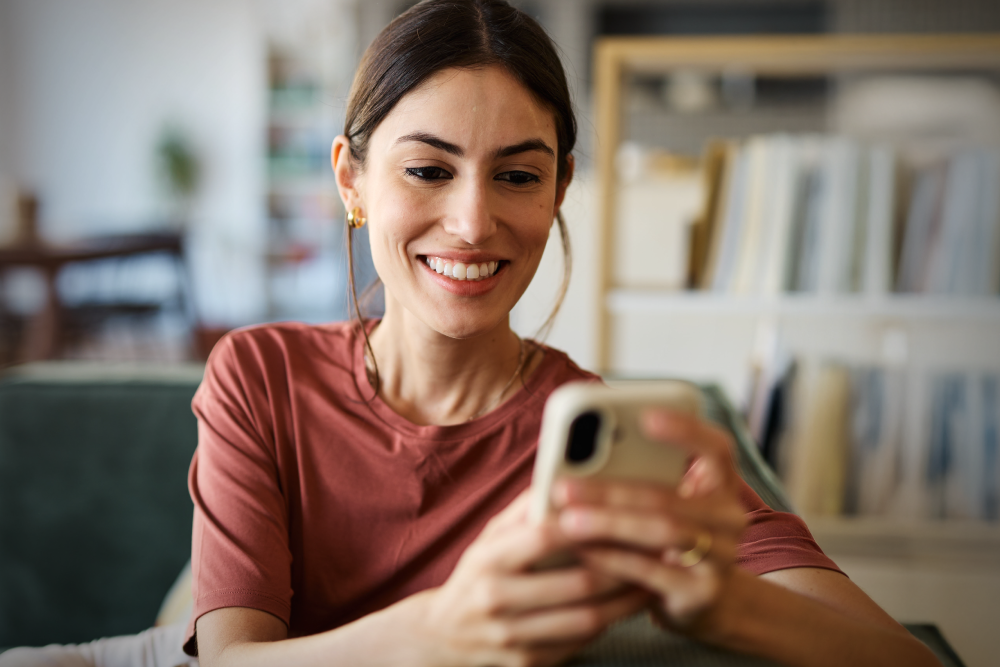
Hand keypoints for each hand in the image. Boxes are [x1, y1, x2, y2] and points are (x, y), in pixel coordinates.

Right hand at [396, 491, 650, 666]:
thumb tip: (564, 476)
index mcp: (489, 559)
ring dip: (627, 600)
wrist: (440, 636)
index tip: (624, 514)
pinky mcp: (526, 663)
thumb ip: (526, 509)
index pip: (544, 537)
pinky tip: (627, 606)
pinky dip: (609, 624)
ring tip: (653, 579)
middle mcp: (496, 598)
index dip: (587, 526)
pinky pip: (579, 643)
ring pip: (586, 619)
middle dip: (624, 565)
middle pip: (577, 583)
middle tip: (657, 550)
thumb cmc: (476, 574)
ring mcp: (511, 636)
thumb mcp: (489, 537)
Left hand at [552, 410, 746, 631]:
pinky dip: (613, 559)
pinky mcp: (703, 592)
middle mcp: (729, 516)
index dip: (686, 430)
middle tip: (564, 487)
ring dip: (609, 524)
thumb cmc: (670, 536)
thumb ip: (641, 478)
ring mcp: (721, 556)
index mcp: (721, 483)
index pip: (716, 447)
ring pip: (663, 531)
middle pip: (670, 496)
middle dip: (611, 490)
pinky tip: (582, 551)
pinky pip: (652, 572)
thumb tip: (573, 460)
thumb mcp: (666, 503)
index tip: (647, 417)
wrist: (707, 601)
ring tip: (567, 520)